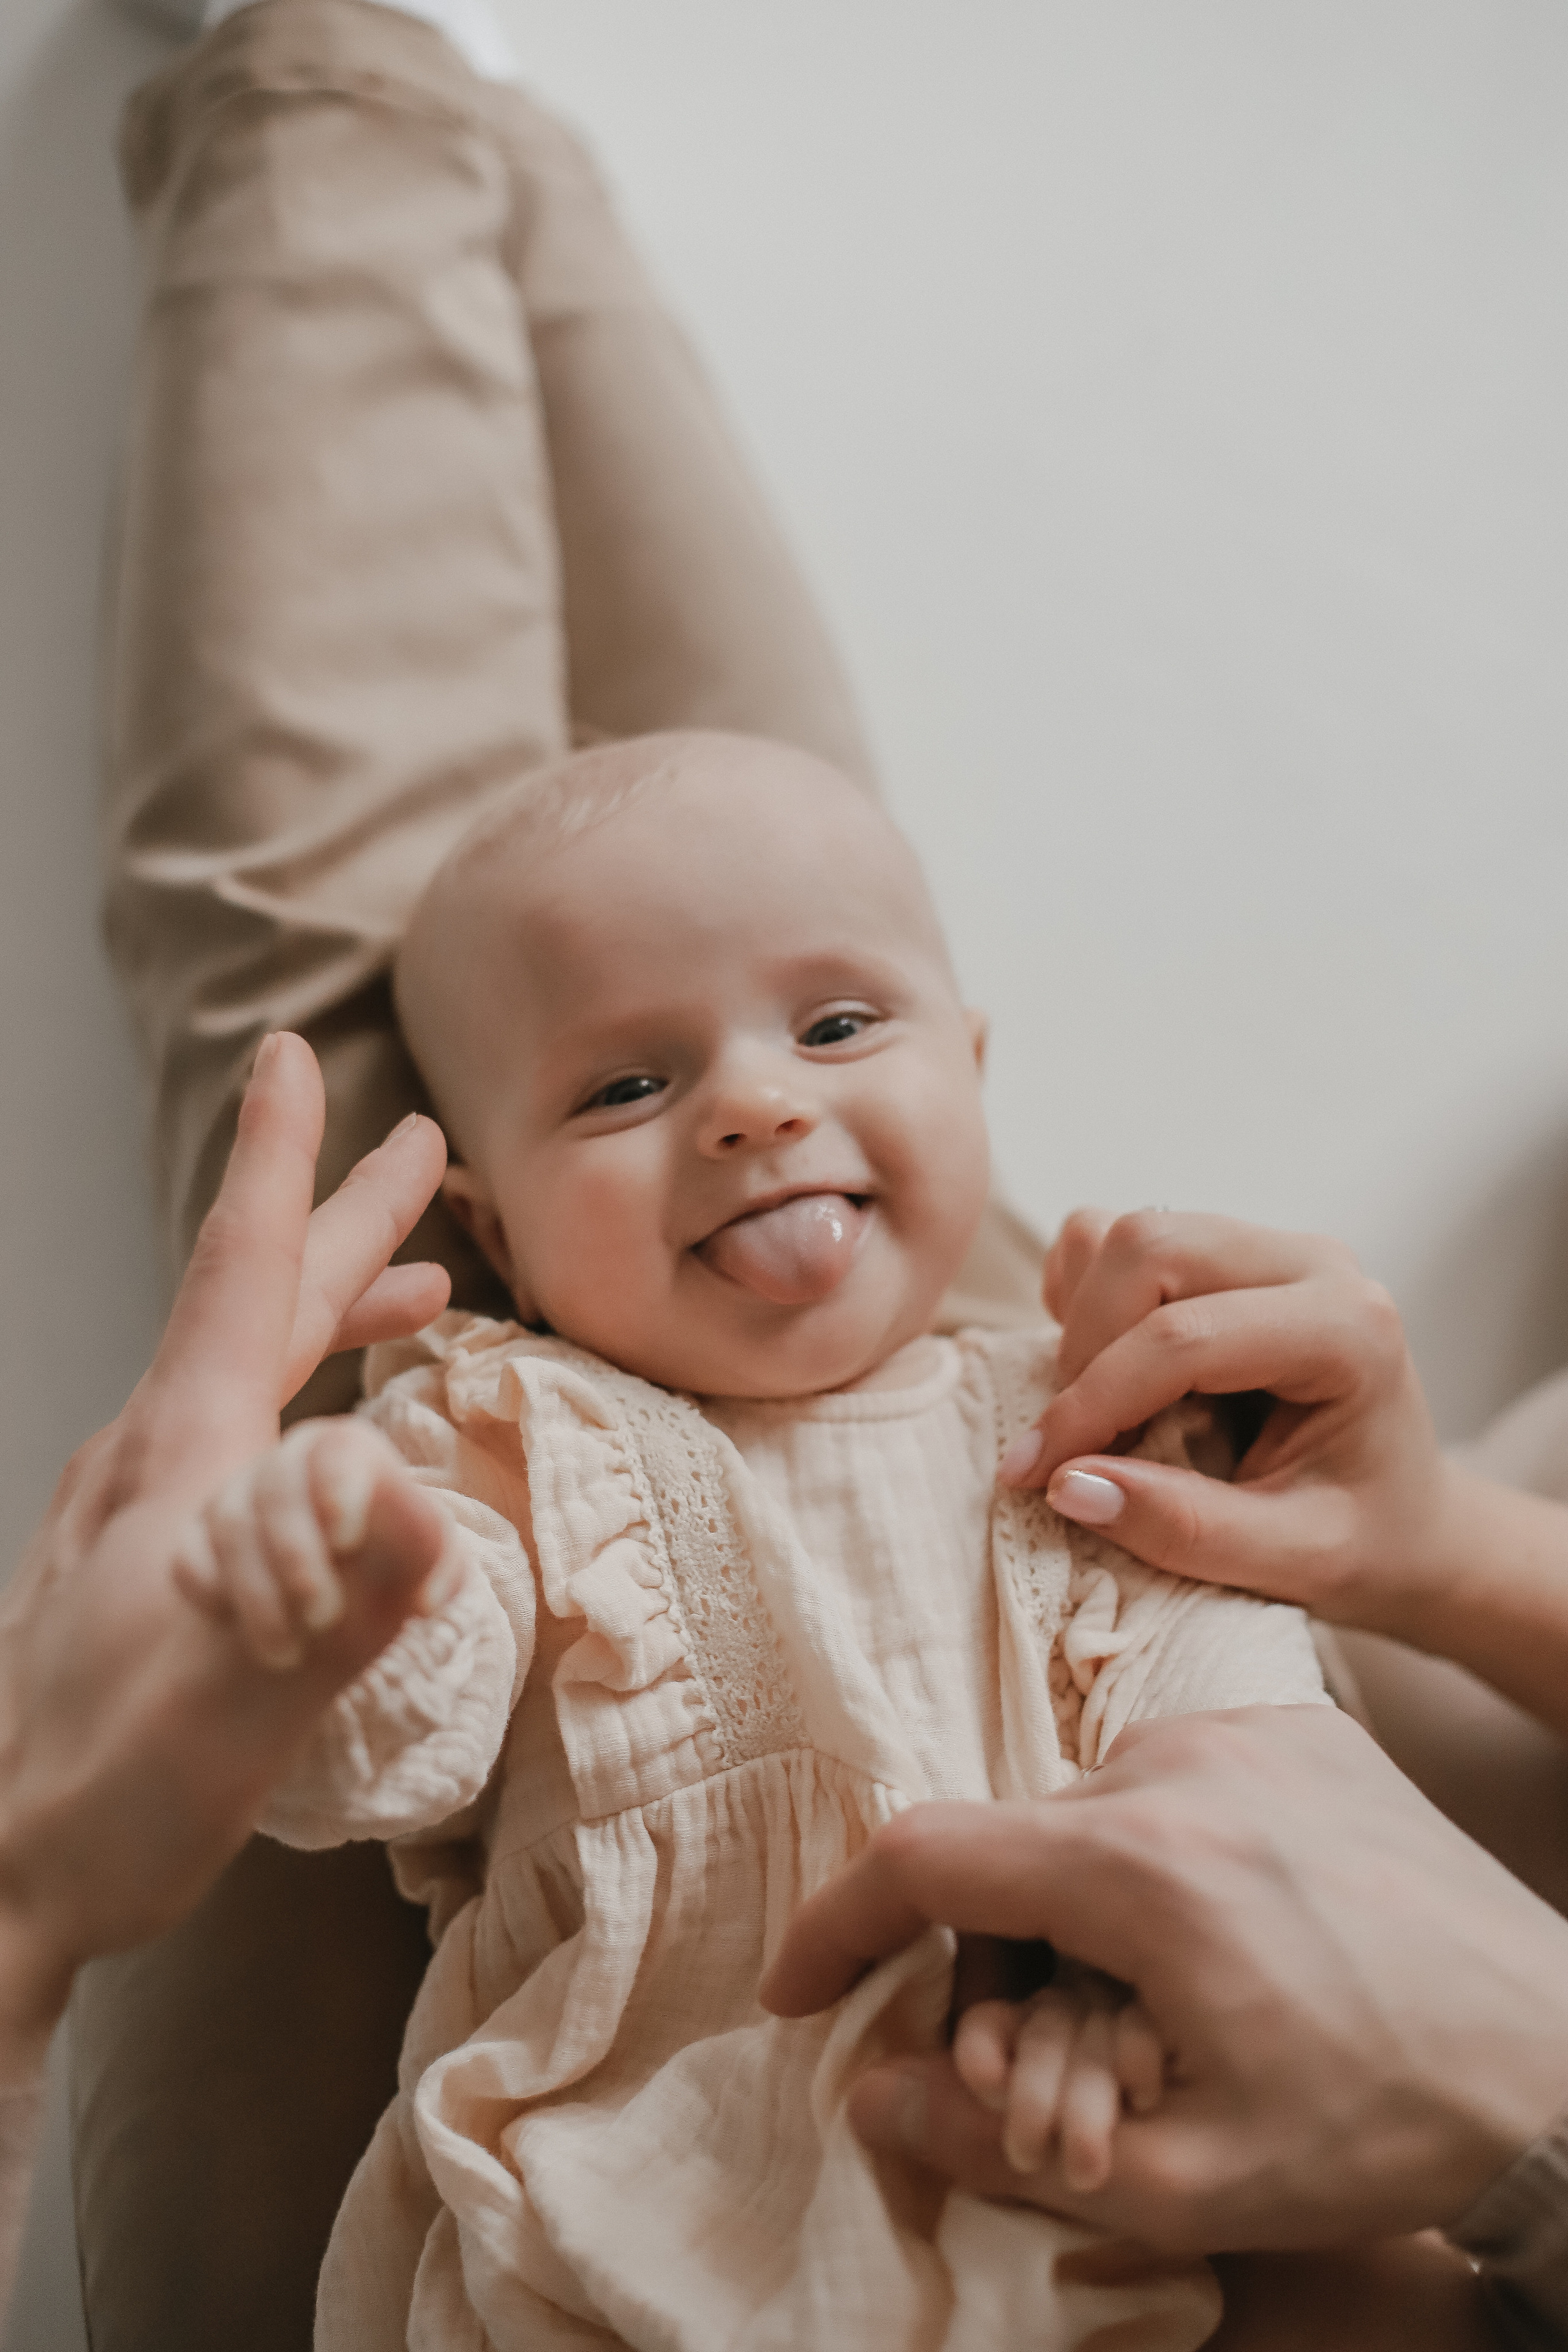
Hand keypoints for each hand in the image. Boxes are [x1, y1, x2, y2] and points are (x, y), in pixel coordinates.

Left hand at [0, 1034, 451, 2068]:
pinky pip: (236, 1433)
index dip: (280, 1164)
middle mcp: (148, 1458)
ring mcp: (134, 1507)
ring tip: (418, 1291)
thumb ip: (337, 1613)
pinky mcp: (136, 1558)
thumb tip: (434, 1511)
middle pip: (259, 1303)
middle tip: (416, 1147)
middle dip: (343, 1216)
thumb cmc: (104, 1798)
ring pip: (248, 1365)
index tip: (292, 1057)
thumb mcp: (238, 1714)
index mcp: (175, 1460)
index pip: (242, 1277)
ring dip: (333, 1309)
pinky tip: (319, 1438)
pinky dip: (298, 1392)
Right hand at [175, 1417, 465, 1669]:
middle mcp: (290, 1461)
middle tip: (323, 1619)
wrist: (331, 1612)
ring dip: (258, 1595)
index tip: (347, 1540)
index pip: (338, 1449)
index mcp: (351, 1451)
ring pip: (231, 1526)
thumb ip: (439, 1563)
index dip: (337, 1488)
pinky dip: (211, 1594)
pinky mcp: (197, 1535)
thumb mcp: (426, 1565)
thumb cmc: (391, 1572)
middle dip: (297, 1556)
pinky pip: (189, 1557)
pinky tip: (236, 1626)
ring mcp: (237, 1494)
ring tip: (288, 1654)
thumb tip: (425, 1600)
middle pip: (278, 1487)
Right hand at [761, 1707, 1567, 2250]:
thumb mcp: (1181, 2177)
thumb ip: (998, 2143)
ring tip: (1151, 2019)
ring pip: (1085, 1815)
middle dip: (989, 1969)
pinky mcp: (1298, 1724)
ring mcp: (1245, 1729)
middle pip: (1009, 1851)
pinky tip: (1217, 1946)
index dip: (835, 1926)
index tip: (796, 1993)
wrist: (1561, 2059)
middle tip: (1036, 2079)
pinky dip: (1149, 1860)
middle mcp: (1179, 1761)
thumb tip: (873, 2096)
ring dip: (1074, 1913)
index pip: (923, 1856)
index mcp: (1138, 1863)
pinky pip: (1168, 1782)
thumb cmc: (1381, 2125)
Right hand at [996, 1209, 1451, 1636]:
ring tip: (1100, 1413)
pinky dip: (1085, 1296)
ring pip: (1125, 1234)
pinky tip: (1108, 1370)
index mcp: (1348, 1328)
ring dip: (1083, 1322)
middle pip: (1149, 1246)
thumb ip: (1186, 1530)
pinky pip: (1117, 1236)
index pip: (1184, 1338)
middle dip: (1085, 1349)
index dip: (1093, 1405)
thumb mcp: (1293, 1562)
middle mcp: (1311, 1262)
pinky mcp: (1224, 1251)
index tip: (1032, 1476)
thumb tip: (1067, 1484)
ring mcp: (1266, 1246)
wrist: (1407, 1520)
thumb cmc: (1365, 1542)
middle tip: (1075, 1443)